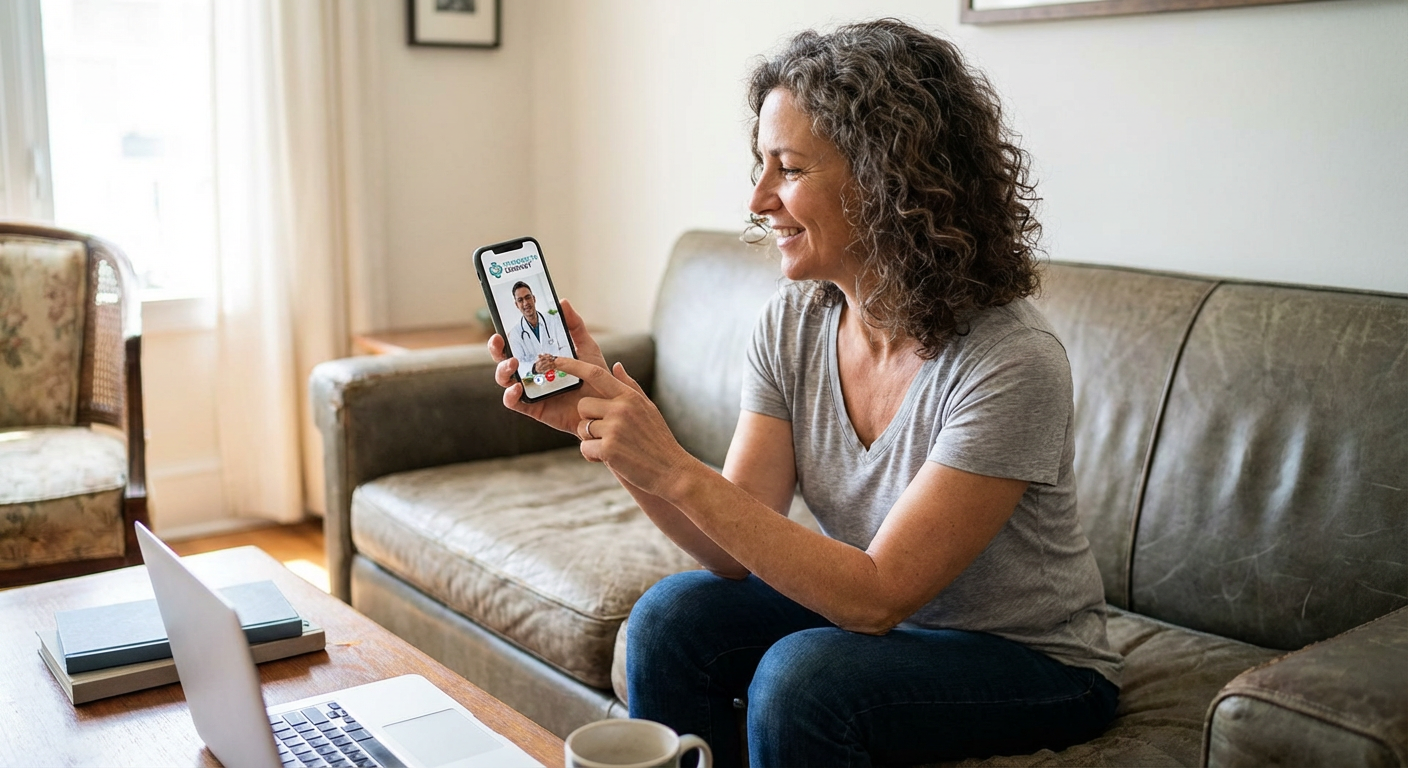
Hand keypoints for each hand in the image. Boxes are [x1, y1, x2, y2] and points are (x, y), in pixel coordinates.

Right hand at [489, 299, 606, 433]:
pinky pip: (514, 403)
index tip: (501, 323)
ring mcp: (530, 390)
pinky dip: (510, 395)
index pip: (516, 344)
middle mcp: (530, 372)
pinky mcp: (533, 407)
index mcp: (539, 356)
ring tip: (513, 363)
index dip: (504, 334)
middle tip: (499, 340)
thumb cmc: (595, 376)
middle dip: (496, 349)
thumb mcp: (586, 346)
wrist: (606, 405)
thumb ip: (574, 325)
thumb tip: (562, 302)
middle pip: (503, 359)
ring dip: (502, 370)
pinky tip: (518, 387)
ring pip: (504, 380)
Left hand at [555, 356, 696, 499]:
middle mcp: (621, 409)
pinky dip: (593, 456)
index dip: (573, 366)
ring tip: (615, 447)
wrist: (672, 471)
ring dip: (592, 441)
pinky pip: (584, 447)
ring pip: (582, 429)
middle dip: (589, 420)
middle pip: (583, 406)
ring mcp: (614, 429)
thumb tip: (616, 365)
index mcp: (629, 397)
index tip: (556, 360)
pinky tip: (613, 458)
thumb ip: (629, 386)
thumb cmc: (658, 440)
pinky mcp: (608, 449)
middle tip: (607, 433)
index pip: (596, 374)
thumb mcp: (647, 408)